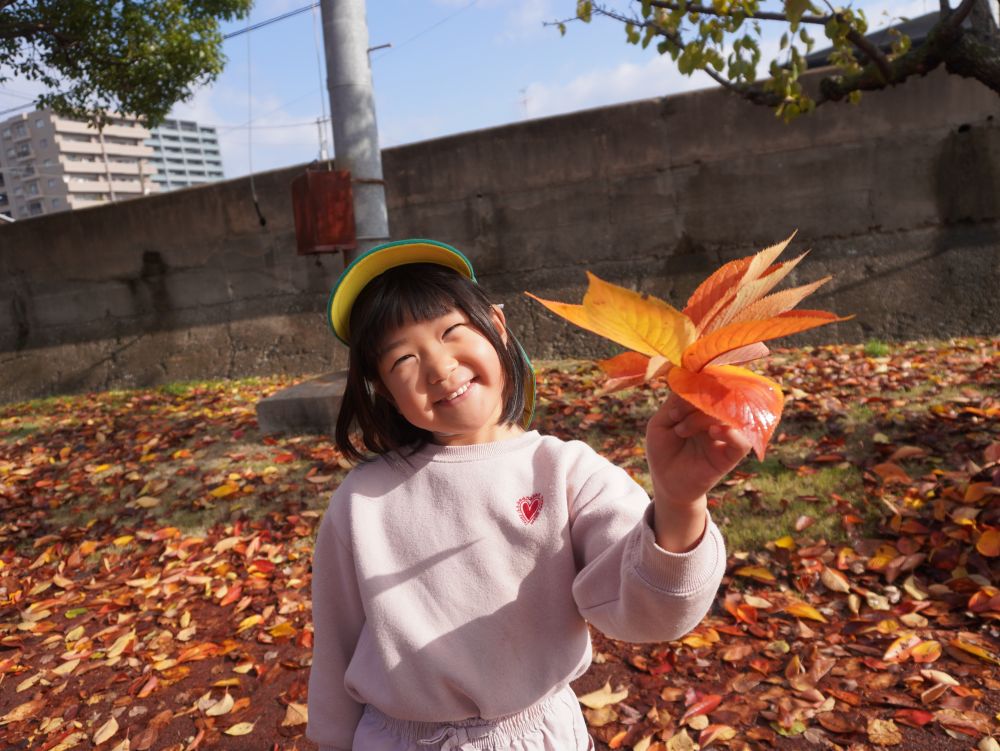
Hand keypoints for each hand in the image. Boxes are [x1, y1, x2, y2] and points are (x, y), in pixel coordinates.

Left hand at [645, 392, 751, 550]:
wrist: (665, 482)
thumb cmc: (663, 451)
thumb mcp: (660, 423)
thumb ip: (674, 402)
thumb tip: (688, 382)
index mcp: (701, 407)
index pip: (709, 386)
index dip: (695, 384)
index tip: (678, 392)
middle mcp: (716, 419)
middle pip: (720, 397)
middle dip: (695, 402)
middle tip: (675, 416)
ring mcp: (725, 436)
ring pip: (730, 416)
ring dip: (704, 418)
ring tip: (682, 430)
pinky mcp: (730, 456)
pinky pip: (743, 442)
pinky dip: (732, 434)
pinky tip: (713, 432)